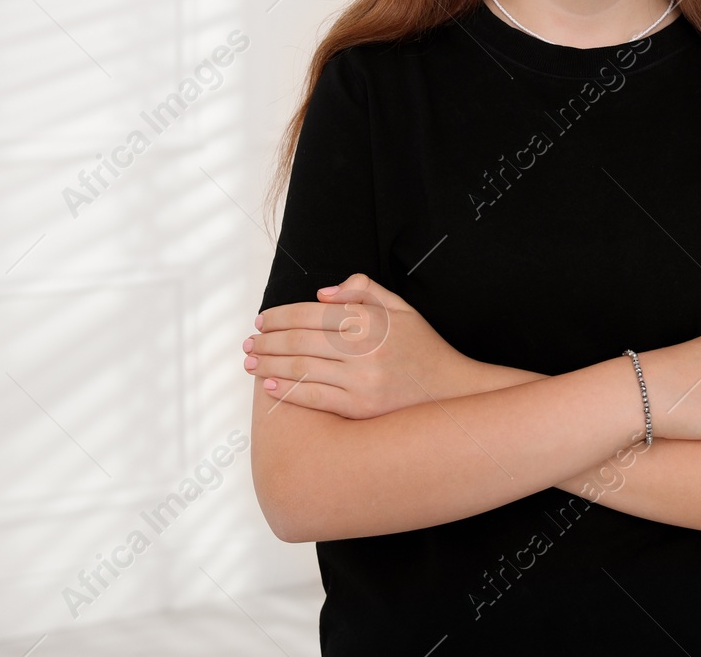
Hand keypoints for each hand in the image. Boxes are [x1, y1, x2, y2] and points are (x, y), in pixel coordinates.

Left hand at [244, 273, 474, 418]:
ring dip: (269, 364)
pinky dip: (287, 390)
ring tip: (250, 362)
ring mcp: (363, 380)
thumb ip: (364, 292)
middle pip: (301, 340)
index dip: (280, 315)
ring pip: (302, 368)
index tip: (262, 319)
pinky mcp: (361, 408)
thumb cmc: (422, 348)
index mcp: (372, 320)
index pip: (311, 313)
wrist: (451, 392)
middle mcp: (366, 349)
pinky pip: (314, 397)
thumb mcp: (401, 309)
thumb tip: (321, 294)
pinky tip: (270, 384)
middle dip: (267, 340)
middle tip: (249, 342)